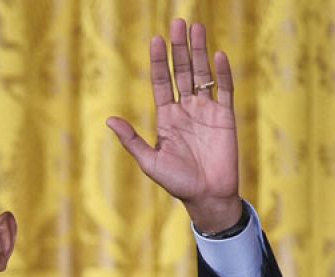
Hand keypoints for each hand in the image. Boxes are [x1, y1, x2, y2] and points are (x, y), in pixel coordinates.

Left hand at [106, 19, 242, 232]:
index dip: (160, 60)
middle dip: (180, 48)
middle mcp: (186, 109)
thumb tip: (109, 119)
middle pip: (182, 71)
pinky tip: (218, 56)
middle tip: (178, 22)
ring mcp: (206, 111)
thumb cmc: (176, 182)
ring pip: (202, 75)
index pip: (162, 81)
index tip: (156, 39)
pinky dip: (222, 74)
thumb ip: (131, 140)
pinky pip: (225, 91)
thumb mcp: (149, 161)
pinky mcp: (225, 117)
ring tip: (197, 28)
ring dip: (200, 52)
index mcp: (166, 117)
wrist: (206, 196)